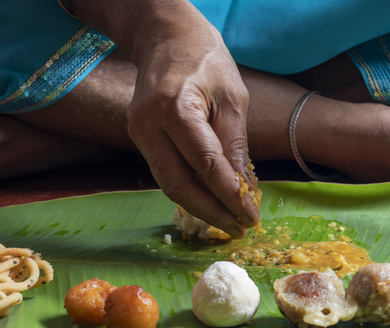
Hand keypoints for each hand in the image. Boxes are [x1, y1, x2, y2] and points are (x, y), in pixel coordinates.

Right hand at [66, 0, 258, 238]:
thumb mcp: (232, 98)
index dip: (229, 195)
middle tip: (240, 228)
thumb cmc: (205, 60)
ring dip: (200, 207)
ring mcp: (137, 132)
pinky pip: (165, 173)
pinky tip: (212, 202)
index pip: (205, 164)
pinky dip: (190, 191)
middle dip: (212, 212)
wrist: (165, 37)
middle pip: (178, 184)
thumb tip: (245, 191)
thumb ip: (235, 145)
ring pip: (168, 185)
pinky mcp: (139, 138)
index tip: (251, 216)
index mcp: (174, 107)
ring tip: (230, 221)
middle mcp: (147, 123)